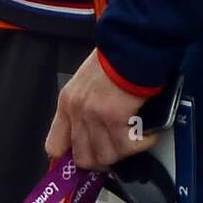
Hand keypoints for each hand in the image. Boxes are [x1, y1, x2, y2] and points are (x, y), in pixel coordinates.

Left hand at [45, 50, 158, 170]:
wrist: (131, 43)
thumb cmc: (114, 57)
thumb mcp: (86, 80)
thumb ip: (84, 105)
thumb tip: (93, 130)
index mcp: (67, 102)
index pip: (54, 146)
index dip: (70, 157)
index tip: (85, 156)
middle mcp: (77, 112)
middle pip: (84, 158)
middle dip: (102, 159)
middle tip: (117, 150)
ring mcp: (95, 117)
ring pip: (107, 156)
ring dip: (124, 151)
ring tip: (134, 138)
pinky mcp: (116, 119)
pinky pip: (128, 147)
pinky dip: (142, 143)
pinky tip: (147, 134)